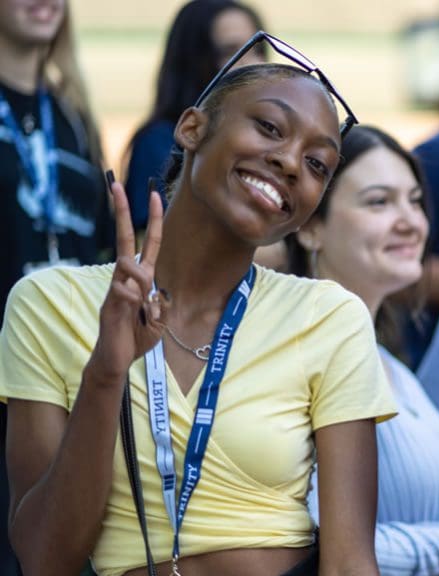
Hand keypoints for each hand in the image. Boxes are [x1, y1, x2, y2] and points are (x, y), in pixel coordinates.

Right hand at [89, 176, 167, 381]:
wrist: (117, 359)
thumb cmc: (137, 337)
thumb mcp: (160, 319)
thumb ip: (162, 302)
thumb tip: (154, 291)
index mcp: (142, 279)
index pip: (150, 243)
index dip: (154, 220)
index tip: (154, 195)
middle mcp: (126, 278)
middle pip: (125, 239)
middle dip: (122, 212)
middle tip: (117, 185)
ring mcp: (116, 288)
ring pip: (128, 266)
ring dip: (142, 280)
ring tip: (144, 304)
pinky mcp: (109, 303)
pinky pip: (124, 292)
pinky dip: (135, 303)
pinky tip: (134, 316)